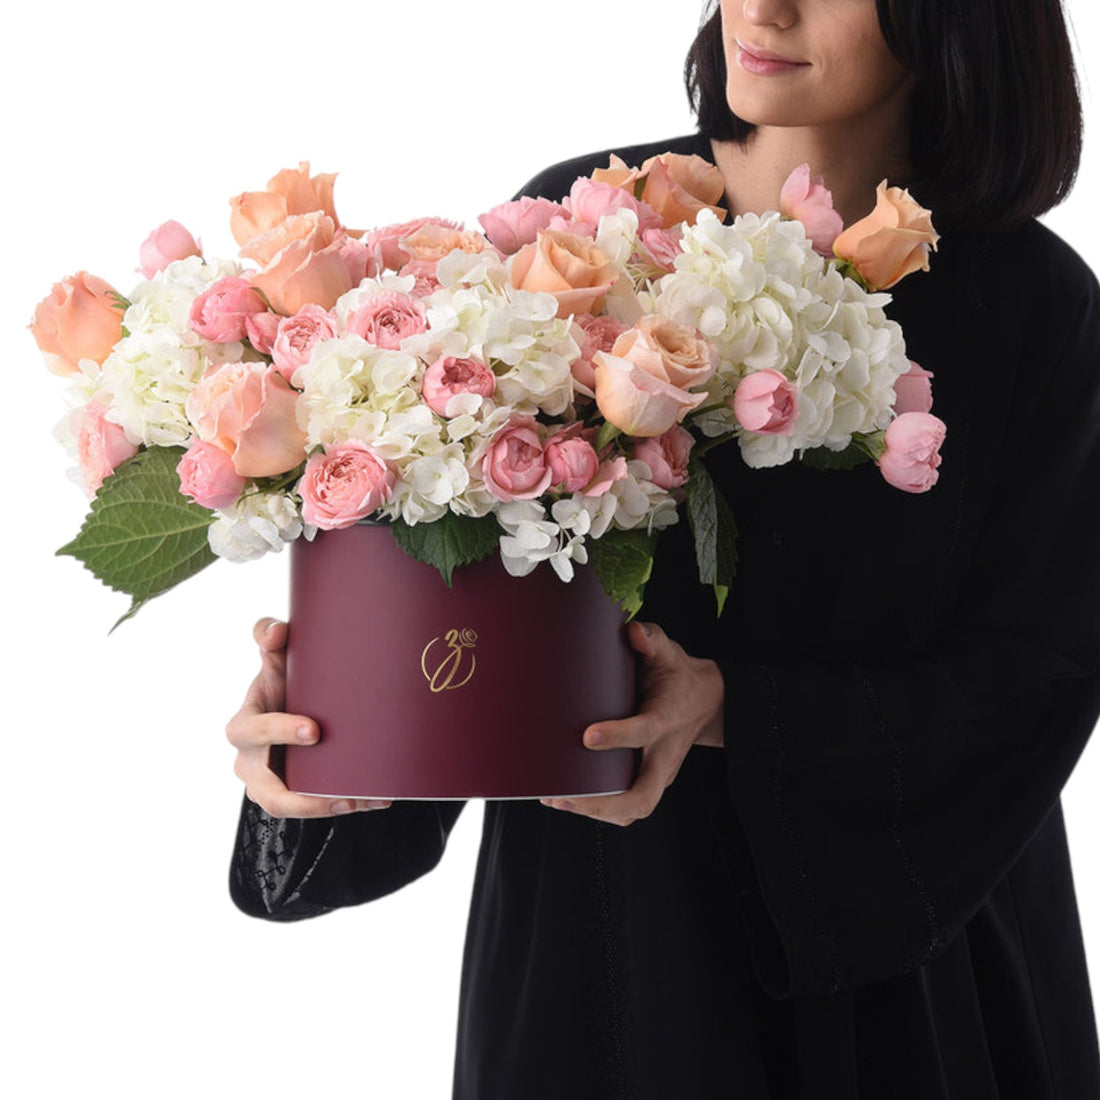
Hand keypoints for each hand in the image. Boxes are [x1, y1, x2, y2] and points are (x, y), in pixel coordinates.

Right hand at [226, 618, 392, 817]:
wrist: (293, 706)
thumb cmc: (283, 683)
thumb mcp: (276, 659)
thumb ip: (270, 637)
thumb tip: (275, 631)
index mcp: (244, 725)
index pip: (253, 732)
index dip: (280, 732)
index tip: (315, 730)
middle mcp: (249, 761)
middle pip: (265, 788)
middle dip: (301, 793)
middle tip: (342, 790)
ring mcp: (267, 784)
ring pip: (285, 807)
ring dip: (323, 808)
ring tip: (360, 802)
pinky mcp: (289, 796)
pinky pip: (310, 808)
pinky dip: (342, 804)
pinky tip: (376, 799)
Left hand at [540, 620, 723, 826]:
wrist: (707, 702)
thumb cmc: (678, 677)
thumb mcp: (669, 653)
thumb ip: (652, 641)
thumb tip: (633, 631)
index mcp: (666, 719)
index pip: (643, 732)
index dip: (617, 736)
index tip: (587, 736)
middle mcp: (663, 755)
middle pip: (642, 795)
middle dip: (603, 803)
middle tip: (565, 796)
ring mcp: (658, 773)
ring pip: (634, 809)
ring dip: (596, 812)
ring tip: (557, 800)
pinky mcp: (650, 781)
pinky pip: (629, 807)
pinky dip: (601, 811)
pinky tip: (569, 801)